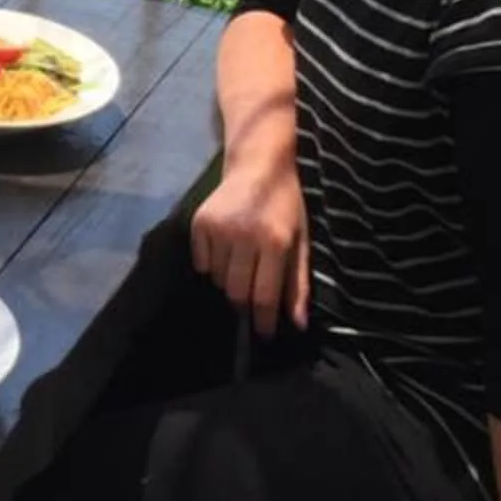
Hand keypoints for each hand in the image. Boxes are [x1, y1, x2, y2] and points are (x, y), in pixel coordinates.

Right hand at [190, 154, 309, 336]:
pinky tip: (226, 251)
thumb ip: (298, 284)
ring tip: (242, 267)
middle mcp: (244, 236)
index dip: (263, 321)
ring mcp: (218, 229)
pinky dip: (212, 266)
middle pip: (237, 292)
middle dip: (245, 304)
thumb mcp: (301, 242)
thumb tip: (297, 324)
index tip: (264, 335)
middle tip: (252, 302)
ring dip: (230, 283)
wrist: (258, 164)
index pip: (264, 296)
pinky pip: (201, 263)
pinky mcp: (199, 223)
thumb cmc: (286, 205)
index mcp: (274, 241)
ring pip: (218, 280)